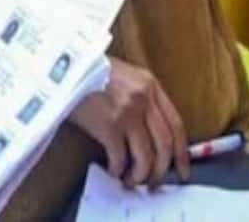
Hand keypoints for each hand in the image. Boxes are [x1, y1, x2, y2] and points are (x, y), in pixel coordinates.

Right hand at [69, 58, 188, 187]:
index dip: (181, 153)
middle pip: (164, 145)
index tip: (182, 171)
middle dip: (160, 170)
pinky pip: (120, 157)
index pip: (176, 125)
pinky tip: (113, 170)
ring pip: (146, 156)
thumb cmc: (90, 72)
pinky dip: (118, 170)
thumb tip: (150, 134)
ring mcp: (128, 112)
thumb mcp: (125, 77)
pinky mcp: (108, 125)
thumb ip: (142, 99)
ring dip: (139, 175)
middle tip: (152, 182)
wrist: (66, 67)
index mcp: (151, 86)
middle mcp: (144, 99)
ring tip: (130, 179)